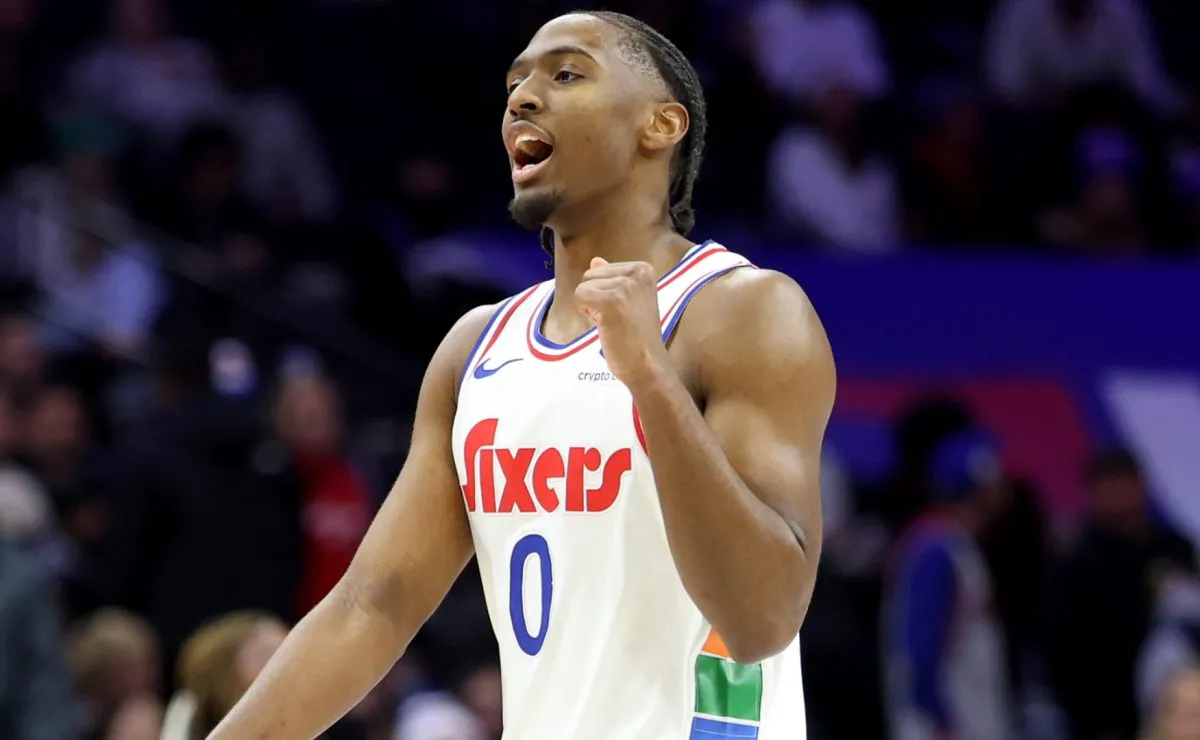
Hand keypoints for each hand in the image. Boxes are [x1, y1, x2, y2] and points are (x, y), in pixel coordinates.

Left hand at [575, 257, 669, 388]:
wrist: (647, 364)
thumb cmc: (637, 337)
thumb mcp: (629, 300)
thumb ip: (612, 279)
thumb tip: (595, 261)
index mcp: (643, 269)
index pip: (601, 270)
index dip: (605, 293)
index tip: (623, 311)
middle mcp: (636, 272)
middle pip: (590, 275)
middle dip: (596, 298)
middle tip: (617, 319)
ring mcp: (624, 286)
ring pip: (583, 286)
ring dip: (591, 307)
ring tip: (612, 323)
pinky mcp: (611, 300)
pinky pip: (579, 296)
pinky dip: (585, 314)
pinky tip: (604, 326)